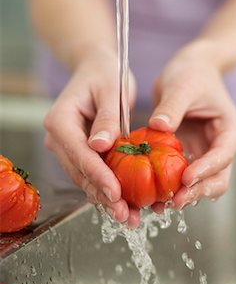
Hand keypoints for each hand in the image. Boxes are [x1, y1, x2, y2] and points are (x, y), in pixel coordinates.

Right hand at [44, 49, 139, 226]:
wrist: (97, 68)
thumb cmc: (104, 74)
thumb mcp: (110, 89)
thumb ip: (107, 117)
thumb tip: (101, 146)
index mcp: (60, 119)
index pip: (79, 153)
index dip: (98, 175)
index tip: (116, 193)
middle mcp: (58, 136)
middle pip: (80, 171)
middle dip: (102, 193)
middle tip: (125, 214)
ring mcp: (67, 145)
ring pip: (85, 177)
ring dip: (105, 196)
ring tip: (127, 215)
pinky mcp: (79, 150)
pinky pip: (92, 171)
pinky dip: (107, 185)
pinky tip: (124, 201)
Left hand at [148, 41, 235, 210]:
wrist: (190, 69)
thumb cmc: (192, 73)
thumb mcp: (182, 86)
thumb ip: (172, 107)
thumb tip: (159, 127)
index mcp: (229, 130)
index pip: (222, 156)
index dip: (205, 170)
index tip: (185, 179)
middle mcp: (220, 147)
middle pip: (216, 179)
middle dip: (196, 192)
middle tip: (172, 200)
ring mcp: (204, 153)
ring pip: (200, 184)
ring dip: (181, 195)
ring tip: (158, 202)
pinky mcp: (187, 155)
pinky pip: (180, 176)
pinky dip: (168, 186)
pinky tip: (151, 192)